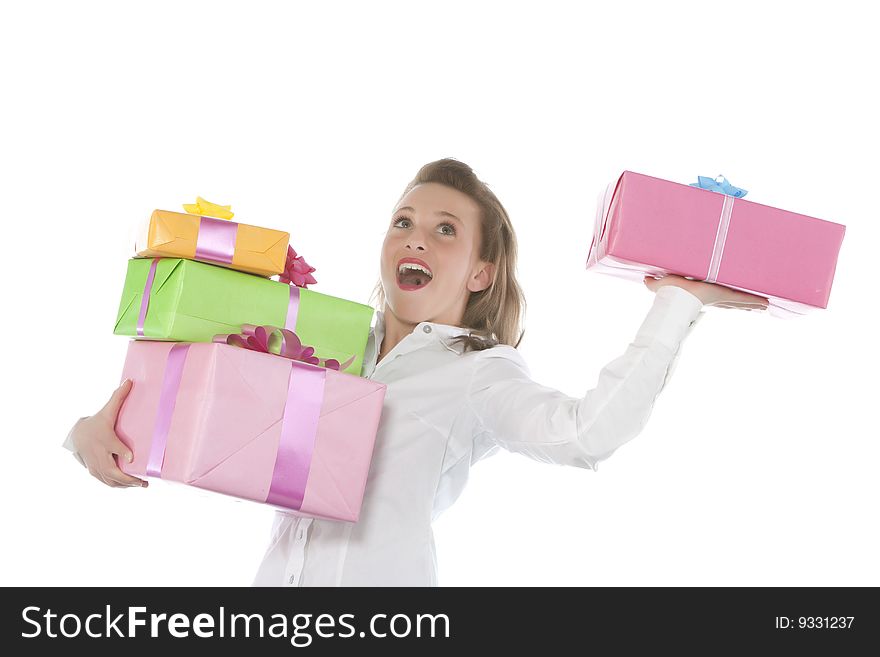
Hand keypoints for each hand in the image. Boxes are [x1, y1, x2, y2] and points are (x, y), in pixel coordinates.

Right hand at [69, 379, 147, 487]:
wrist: (76, 435)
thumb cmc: (96, 423)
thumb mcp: (107, 410)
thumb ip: (119, 397)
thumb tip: (129, 380)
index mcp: (104, 439)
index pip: (113, 447)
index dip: (122, 452)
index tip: (132, 458)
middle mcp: (99, 455)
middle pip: (112, 470)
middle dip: (128, 478)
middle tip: (144, 480)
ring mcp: (95, 465)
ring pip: (110, 480)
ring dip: (125, 485)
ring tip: (142, 484)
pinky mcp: (94, 472)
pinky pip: (106, 482)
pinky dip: (118, 486)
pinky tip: (130, 486)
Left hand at [643, 274, 769, 310]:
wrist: (677, 297)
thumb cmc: (670, 292)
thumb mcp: (663, 283)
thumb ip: (654, 283)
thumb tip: (646, 279)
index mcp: (704, 294)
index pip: (718, 298)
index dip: (726, 300)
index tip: (733, 302)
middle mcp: (715, 298)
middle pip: (734, 302)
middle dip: (745, 304)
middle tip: (758, 305)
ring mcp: (722, 299)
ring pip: (741, 301)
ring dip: (753, 303)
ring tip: (765, 305)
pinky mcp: (726, 297)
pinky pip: (743, 298)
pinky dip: (755, 301)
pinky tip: (766, 304)